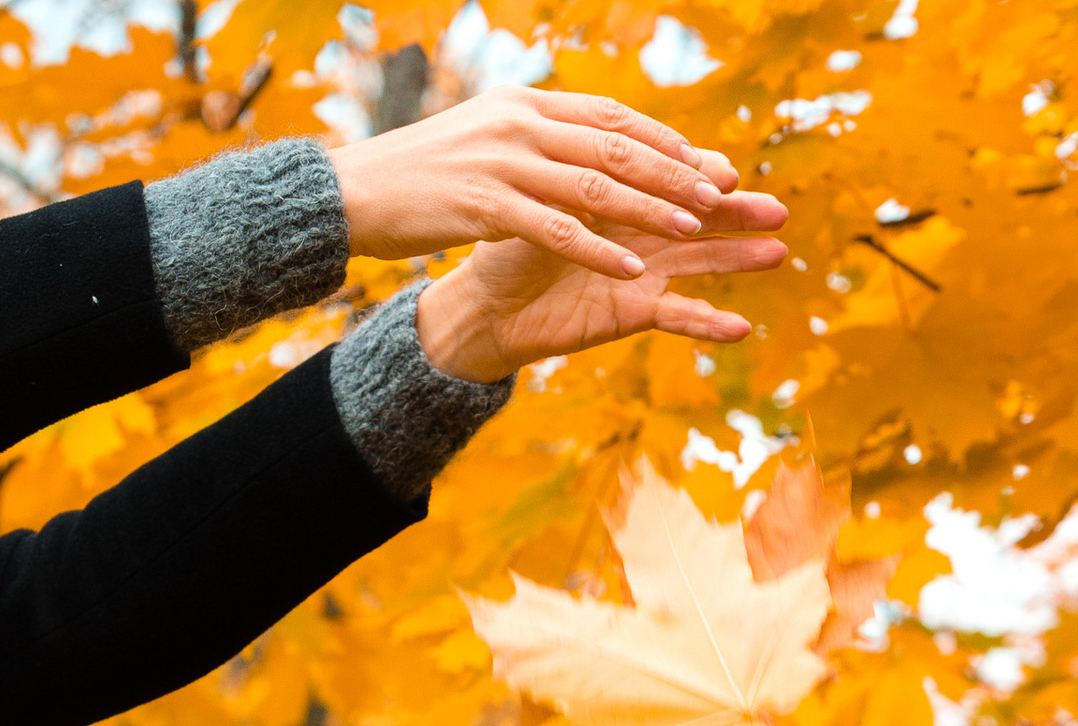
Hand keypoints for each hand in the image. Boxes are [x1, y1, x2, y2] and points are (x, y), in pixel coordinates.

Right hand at [328, 89, 760, 284]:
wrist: (354, 194)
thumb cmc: (420, 176)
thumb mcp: (483, 142)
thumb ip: (533, 142)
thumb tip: (574, 147)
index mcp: (525, 105)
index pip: (609, 117)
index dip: (662, 140)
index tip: (705, 161)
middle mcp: (520, 125)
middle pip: (614, 146)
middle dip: (673, 169)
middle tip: (723, 191)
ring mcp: (503, 163)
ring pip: (594, 184)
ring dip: (648, 207)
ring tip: (693, 227)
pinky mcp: (484, 207)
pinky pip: (555, 230)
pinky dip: (597, 247)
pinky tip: (631, 268)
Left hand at [415, 187, 787, 380]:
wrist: (488, 304)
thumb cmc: (511, 243)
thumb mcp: (550, 199)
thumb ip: (587, 178)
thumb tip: (609, 147)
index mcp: (624, 192)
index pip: (672, 176)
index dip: (700, 177)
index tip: (728, 173)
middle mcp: (641, 230)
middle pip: (700, 217)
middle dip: (739, 212)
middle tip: (778, 209)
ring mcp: (642, 272)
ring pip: (699, 261)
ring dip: (738, 259)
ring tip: (777, 252)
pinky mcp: (632, 311)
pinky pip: (674, 317)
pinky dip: (706, 323)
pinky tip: (741, 328)